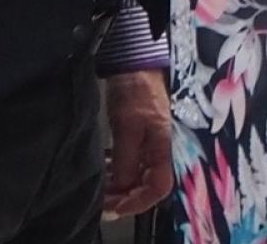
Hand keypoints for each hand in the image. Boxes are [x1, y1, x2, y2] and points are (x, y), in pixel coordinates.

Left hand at [103, 69, 171, 217]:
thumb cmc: (136, 91)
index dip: (137, 203)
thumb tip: (121, 192)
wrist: (140, 58)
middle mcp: (164, 147)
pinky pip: (137, 160)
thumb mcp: (127, 128)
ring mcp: (156, 140)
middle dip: (126, 196)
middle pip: (150, 184)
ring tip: (101, 186)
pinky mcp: (147, 132)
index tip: (113, 208)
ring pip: (142, 173)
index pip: (158, 188)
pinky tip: (106, 166)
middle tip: (101, 201)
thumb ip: (127, 162)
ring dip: (121, 183)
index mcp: (165, 146)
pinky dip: (121, 168)